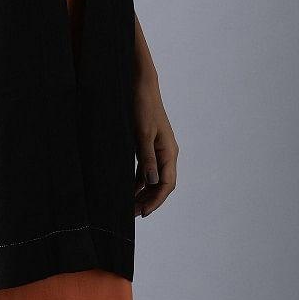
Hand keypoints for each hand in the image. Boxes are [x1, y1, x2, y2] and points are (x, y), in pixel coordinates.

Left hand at [133, 70, 178, 217]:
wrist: (140, 85)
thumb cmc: (142, 106)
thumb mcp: (142, 133)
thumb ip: (147, 158)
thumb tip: (152, 183)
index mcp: (169, 151)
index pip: (167, 184)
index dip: (156, 200)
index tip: (143, 213)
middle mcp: (167, 153)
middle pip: (161, 184)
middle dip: (149, 200)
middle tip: (133, 214)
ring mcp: (158, 149)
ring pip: (153, 178)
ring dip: (144, 192)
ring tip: (130, 206)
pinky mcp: (148, 144)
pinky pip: (146, 168)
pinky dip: (139, 180)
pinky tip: (129, 188)